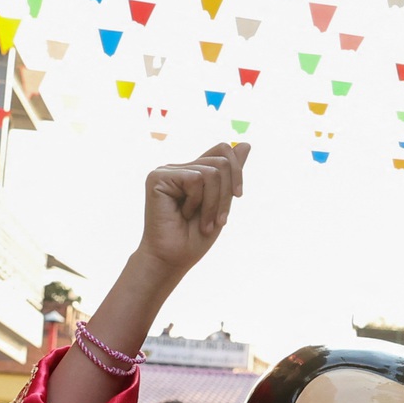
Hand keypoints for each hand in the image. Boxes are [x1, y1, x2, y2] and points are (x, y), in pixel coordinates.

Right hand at [137, 142, 246, 280]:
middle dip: (226, 195)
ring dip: (213, 203)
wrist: (173, 259)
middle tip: (218, 221)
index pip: (223, 150)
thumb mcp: (222, 203)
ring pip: (212, 172)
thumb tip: (246, 143)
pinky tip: (183, 214)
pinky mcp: (157, 177)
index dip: (237, 170)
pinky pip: (196, 179)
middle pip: (222, 161)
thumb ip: (230, 174)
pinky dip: (197, 202)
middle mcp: (179, 167)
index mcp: (192, 172)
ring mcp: (167, 171)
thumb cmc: (195, 237)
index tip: (238, 195)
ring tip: (202, 222)